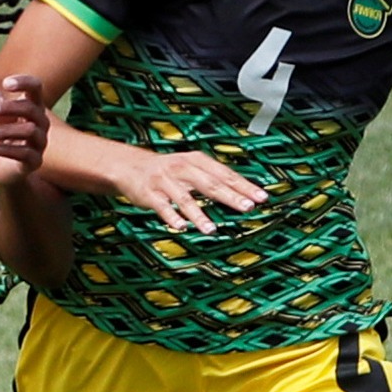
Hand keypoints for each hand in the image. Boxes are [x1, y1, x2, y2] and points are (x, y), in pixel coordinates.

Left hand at [0, 75, 51, 180]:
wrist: (2, 167)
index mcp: (32, 106)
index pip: (36, 87)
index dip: (24, 82)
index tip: (5, 84)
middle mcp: (41, 123)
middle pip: (31, 109)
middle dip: (8, 108)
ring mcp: (40, 142)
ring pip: (29, 131)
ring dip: (5, 130)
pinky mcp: (35, 161)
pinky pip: (25, 153)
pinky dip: (6, 149)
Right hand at [114, 149, 266, 233]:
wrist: (129, 165)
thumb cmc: (167, 171)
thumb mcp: (191, 168)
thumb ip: (214, 179)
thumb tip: (244, 193)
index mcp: (196, 161)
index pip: (225, 174)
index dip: (244, 186)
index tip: (262, 197)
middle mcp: (182, 168)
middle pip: (210, 184)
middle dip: (230, 196)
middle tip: (247, 207)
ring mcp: (165, 181)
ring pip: (185, 198)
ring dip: (199, 215)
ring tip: (211, 230)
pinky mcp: (149, 193)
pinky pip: (162, 206)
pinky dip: (171, 217)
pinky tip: (181, 227)